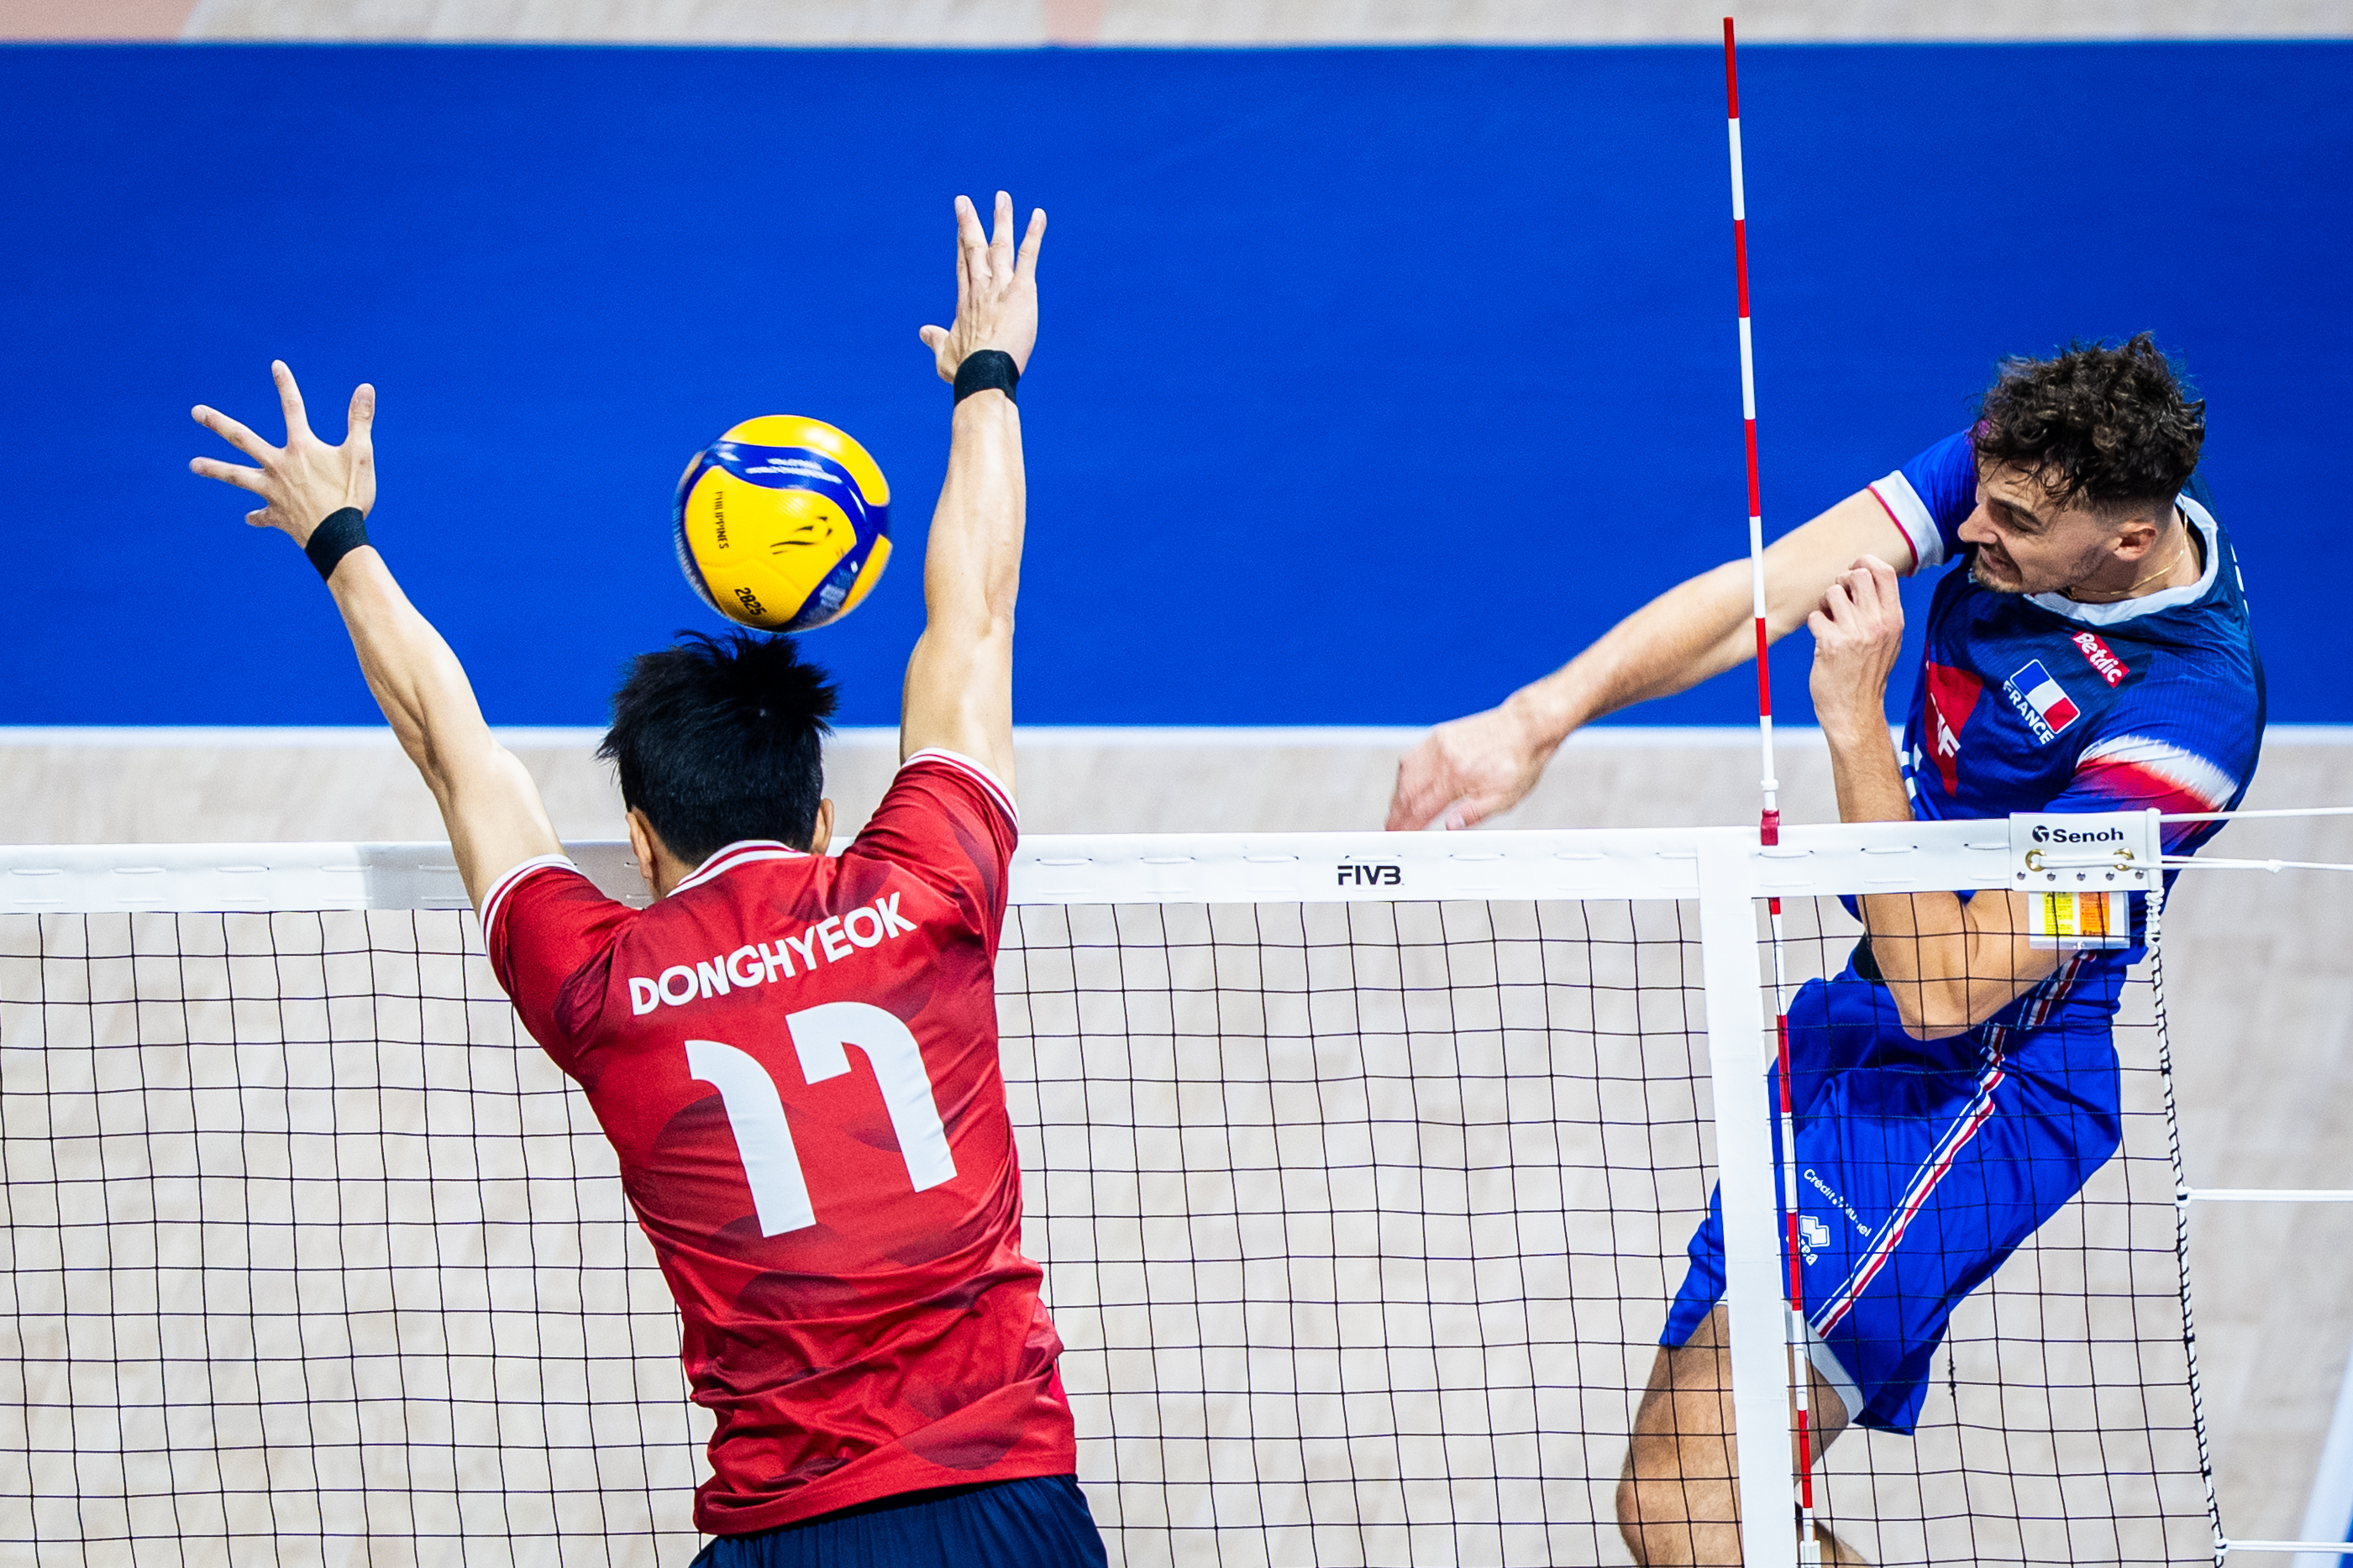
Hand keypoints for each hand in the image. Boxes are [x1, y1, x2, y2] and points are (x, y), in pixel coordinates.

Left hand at [189, 361, 374, 545]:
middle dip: (218, 424)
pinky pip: (262, 515)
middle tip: (195, 412)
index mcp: (301, 448)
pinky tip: (249, 517)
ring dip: (215, 468)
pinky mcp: (276, 515)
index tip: (276, 365)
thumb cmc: (351, 495)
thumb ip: (360, 420)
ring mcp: (273, 491)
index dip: (286, 385)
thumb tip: (366, 387)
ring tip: (193, 464)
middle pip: (243, 439)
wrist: (338, 538)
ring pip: (237, 476)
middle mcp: (279, 466)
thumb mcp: (360, 454)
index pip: (293, 408)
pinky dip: (257, 516)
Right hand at [919, 191, 1045, 383]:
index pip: (963, 265)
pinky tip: (1039, 215)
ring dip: (1001, 219)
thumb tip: (923, 332)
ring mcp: (1000, 285)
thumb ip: (935, 340)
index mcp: (965, 301)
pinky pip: (1028, 256)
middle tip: (964, 200)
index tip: (961, 226)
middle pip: (973, 247)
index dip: (961, 243)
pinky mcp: (1021, 289)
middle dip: (969, 222)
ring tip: (1002, 197)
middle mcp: (980, 287)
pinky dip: (1034, 235)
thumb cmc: (964, 370)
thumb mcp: (944, 354)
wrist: (983, 373)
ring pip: (1000, 245)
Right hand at [1384, 705, 1554, 830]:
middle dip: (1396, 813)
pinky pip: (1412, 757)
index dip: (1407, 825)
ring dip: (1398, 794)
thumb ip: (1474, 813)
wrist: (1527, 726)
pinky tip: (1407, 785)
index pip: (1421, 807)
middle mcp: (1444, 757)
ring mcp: (1439, 743)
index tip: (1400, 835)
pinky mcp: (1440, 735)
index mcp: (1458, 775)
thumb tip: (1450, 827)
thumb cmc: (1520, 760)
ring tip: (1398, 811)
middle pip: (1407, 790)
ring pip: (1405, 773)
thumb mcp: (1505, 797)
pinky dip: (1405, 775)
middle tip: (1393, 828)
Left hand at [1806, 554, 1904, 745]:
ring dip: (1824, 604)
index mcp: (1894, 619)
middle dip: (1841, 582)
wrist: (1855, 709)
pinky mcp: (1832, 644)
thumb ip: (1881, 609)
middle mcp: (1878, 623)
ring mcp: (1856, 633)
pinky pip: (1815, 616)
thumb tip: (1865, 573)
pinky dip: (1814, 624)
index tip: (1853, 571)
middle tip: (1838, 602)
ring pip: (1831, 592)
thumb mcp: (1888, 639)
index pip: (1884, 571)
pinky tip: (1822, 639)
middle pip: (1857, 574)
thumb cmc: (1868, 672)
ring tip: (1829, 622)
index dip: (1865, 562)